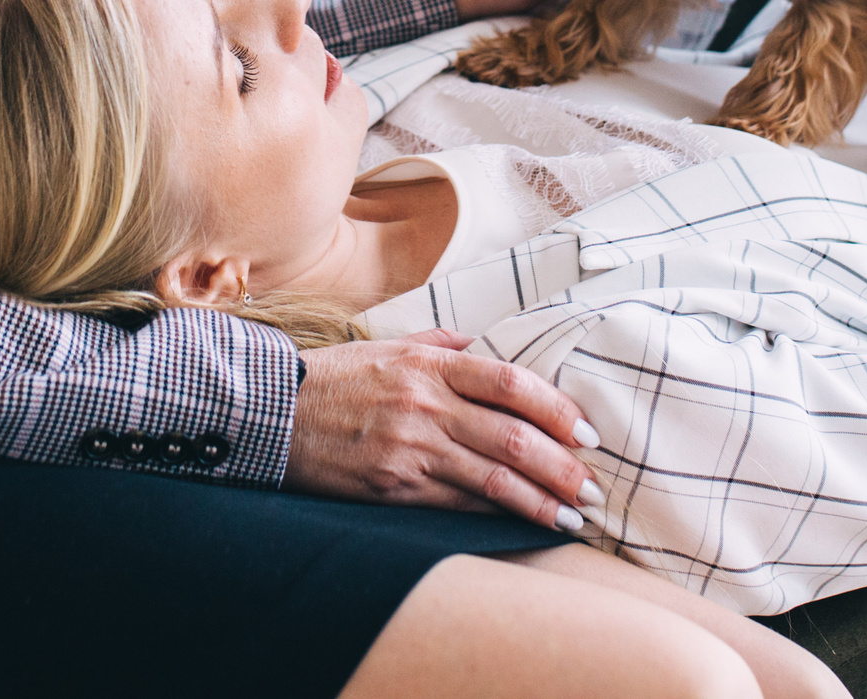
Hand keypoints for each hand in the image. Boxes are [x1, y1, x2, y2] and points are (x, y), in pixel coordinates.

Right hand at [285, 331, 603, 529]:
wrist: (271, 413)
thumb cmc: (334, 378)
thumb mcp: (389, 346)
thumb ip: (441, 344)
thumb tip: (484, 345)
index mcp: (430, 363)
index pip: (511, 383)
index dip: (556, 409)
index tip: (586, 432)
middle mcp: (426, 404)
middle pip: (513, 437)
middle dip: (563, 467)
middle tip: (595, 487)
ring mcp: (410, 449)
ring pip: (493, 479)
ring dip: (542, 501)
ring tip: (574, 517)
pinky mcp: (393, 488)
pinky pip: (458, 504)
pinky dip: (496, 514)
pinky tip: (524, 522)